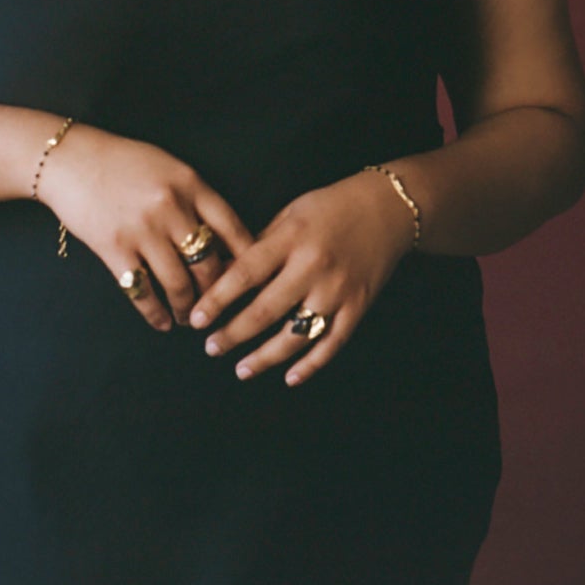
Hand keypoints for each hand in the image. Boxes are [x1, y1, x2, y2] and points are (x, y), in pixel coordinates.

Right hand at [36, 123, 255, 330]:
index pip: (233, 228)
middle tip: (218, 308)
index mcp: (190, 183)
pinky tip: (162, 321)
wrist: (72, 159)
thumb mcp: (169, 168)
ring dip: (188, 309)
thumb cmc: (123, 161)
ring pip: (179, 284)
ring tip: (190, 318)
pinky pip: (142, 291)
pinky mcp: (114, 248)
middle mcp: (171, 207)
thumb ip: (196, 198)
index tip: (253, 280)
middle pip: (209, 263)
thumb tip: (223, 239)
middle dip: (218, 294)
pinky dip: (155, 313)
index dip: (247, 259)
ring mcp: (143, 229)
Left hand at [188, 169, 417, 385]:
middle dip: (234, 334)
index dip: (218, 299)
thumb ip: (259, 245)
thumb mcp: (290, 214)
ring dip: (265, 357)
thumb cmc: (330, 208)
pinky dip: (310, 365)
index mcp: (291, 238)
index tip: (197, 319)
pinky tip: (289, 377)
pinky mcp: (357, 307)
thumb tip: (222, 274)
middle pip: (266, 310)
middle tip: (211, 348)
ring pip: (296, 335)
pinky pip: (331, 344)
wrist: (388, 209)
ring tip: (241, 369)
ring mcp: (337, 290)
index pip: (246, 273)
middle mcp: (313, 267)